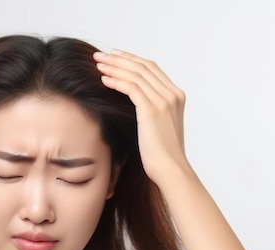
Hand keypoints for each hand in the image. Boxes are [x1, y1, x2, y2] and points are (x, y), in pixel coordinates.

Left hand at [94, 50, 189, 182]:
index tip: (115, 56)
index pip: (152, 69)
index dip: (132, 59)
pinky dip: (116, 81)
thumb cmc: (162, 155)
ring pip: (135, 75)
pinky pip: (131, 88)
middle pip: (143, 67)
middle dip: (119, 59)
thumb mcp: (159, 128)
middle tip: (100, 55)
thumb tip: (135, 106)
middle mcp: (172, 95)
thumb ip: (152, 112)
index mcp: (176, 96)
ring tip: (98, 64)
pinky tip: (103, 79)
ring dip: (114, 67)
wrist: (170, 169)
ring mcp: (164, 101)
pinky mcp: (152, 110)